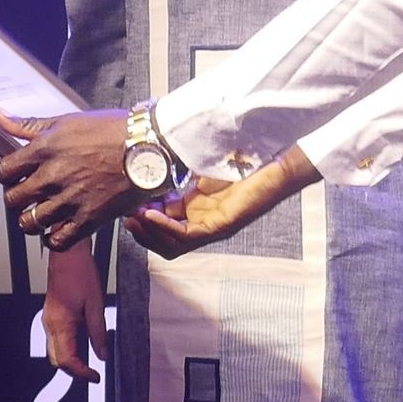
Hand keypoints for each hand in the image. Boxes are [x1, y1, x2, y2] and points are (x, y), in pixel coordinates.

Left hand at [0, 110, 136, 250]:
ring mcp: (70, 200)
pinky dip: (52, 239)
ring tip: (39, 213)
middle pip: (12, 199)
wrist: (150, 146)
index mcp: (45, 150)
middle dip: (16, 198)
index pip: (5, 171)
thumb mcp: (67, 121)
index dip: (7, 175)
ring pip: (30, 223)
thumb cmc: (113, 130)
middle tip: (26, 195)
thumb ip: (30, 124)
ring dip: (31, 220)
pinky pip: (58, 241)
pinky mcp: (89, 219)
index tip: (15, 176)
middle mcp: (53, 176)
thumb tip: (1, 117)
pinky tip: (56, 229)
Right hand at [41, 241, 108, 381]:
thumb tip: (103, 355)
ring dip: (70, 361)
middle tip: (94, 373)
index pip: (67, 360)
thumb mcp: (95, 303)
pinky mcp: (51, 316)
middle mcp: (50, 324)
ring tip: (89, 364)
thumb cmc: (80, 273)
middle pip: (57, 360)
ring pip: (54, 352)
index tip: (96, 377)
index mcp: (61, 323)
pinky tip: (82, 347)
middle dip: (75, 371)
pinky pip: (55, 341)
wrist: (66, 254)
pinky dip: (67, 350)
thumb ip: (98, 332)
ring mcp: (48, 320)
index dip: (82, 373)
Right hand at [126, 149, 316, 258]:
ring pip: (173, 245)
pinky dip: (165, 228)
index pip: (162, 223)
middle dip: (142, 232)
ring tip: (134, 219)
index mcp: (197, 209)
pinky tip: (151, 215)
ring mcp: (212, 227)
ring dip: (150, 234)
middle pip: (165, 242)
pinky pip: (187, 236)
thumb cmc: (244, 160)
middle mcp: (203, 223)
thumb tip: (153, 156)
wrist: (276, 161)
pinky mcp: (221, 225)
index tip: (127, 206)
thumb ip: (181, 167)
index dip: (143, 218)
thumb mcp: (202, 164)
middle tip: (126, 218)